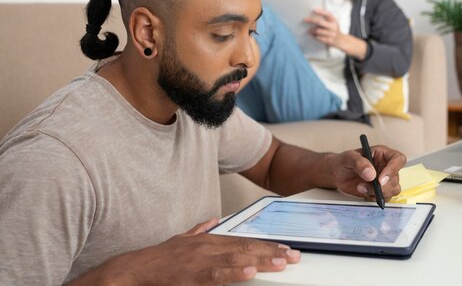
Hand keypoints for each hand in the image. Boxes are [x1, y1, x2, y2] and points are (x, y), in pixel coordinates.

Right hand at [73, 219, 300, 285]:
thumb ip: (200, 230)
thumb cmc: (159, 259)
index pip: (243, 241)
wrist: (132, 270)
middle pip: (246, 247)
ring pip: (237, 258)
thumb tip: (214, 220)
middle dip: (272, 252)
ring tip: (282, 262)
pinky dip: (235, 272)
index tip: (286, 248)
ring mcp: (200, 259)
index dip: (266, 245)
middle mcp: (207, 246)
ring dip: (261, 260)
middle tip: (294, 255)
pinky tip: (251, 272)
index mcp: (208, 240)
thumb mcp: (182, 239)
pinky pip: (217, 274)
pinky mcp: (191, 275)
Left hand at [304, 8, 367, 58]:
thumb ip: (326, 18)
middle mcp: (333, 27)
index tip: (314, 9)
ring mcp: (331, 34)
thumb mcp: (333, 22)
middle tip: (305, 19)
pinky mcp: (328, 40)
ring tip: (308, 30)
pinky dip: (314, 36)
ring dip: (311, 30)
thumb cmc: (334, 30)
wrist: (341, 40)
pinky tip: (313, 35)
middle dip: (311, 20)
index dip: (321, 11)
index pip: (327, 14)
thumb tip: (315, 14)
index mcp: (334, 20)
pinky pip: (318, 38)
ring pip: (317, 31)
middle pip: (319, 22)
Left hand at [329, 145, 405, 201]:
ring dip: (377, 193)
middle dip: (382, 186)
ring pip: (393, 190)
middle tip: (365, 186)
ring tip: (360, 188)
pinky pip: (385, 198)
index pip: (398, 159)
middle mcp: (386, 166)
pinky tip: (363, 193)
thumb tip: (371, 174)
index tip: (380, 179)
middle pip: (395, 178)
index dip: (393, 169)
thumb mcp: (348, 157)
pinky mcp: (380, 191)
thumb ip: (359, 163)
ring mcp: (384, 179)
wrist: (338, 173)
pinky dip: (374, 198)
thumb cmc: (344, 161)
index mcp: (382, 154)